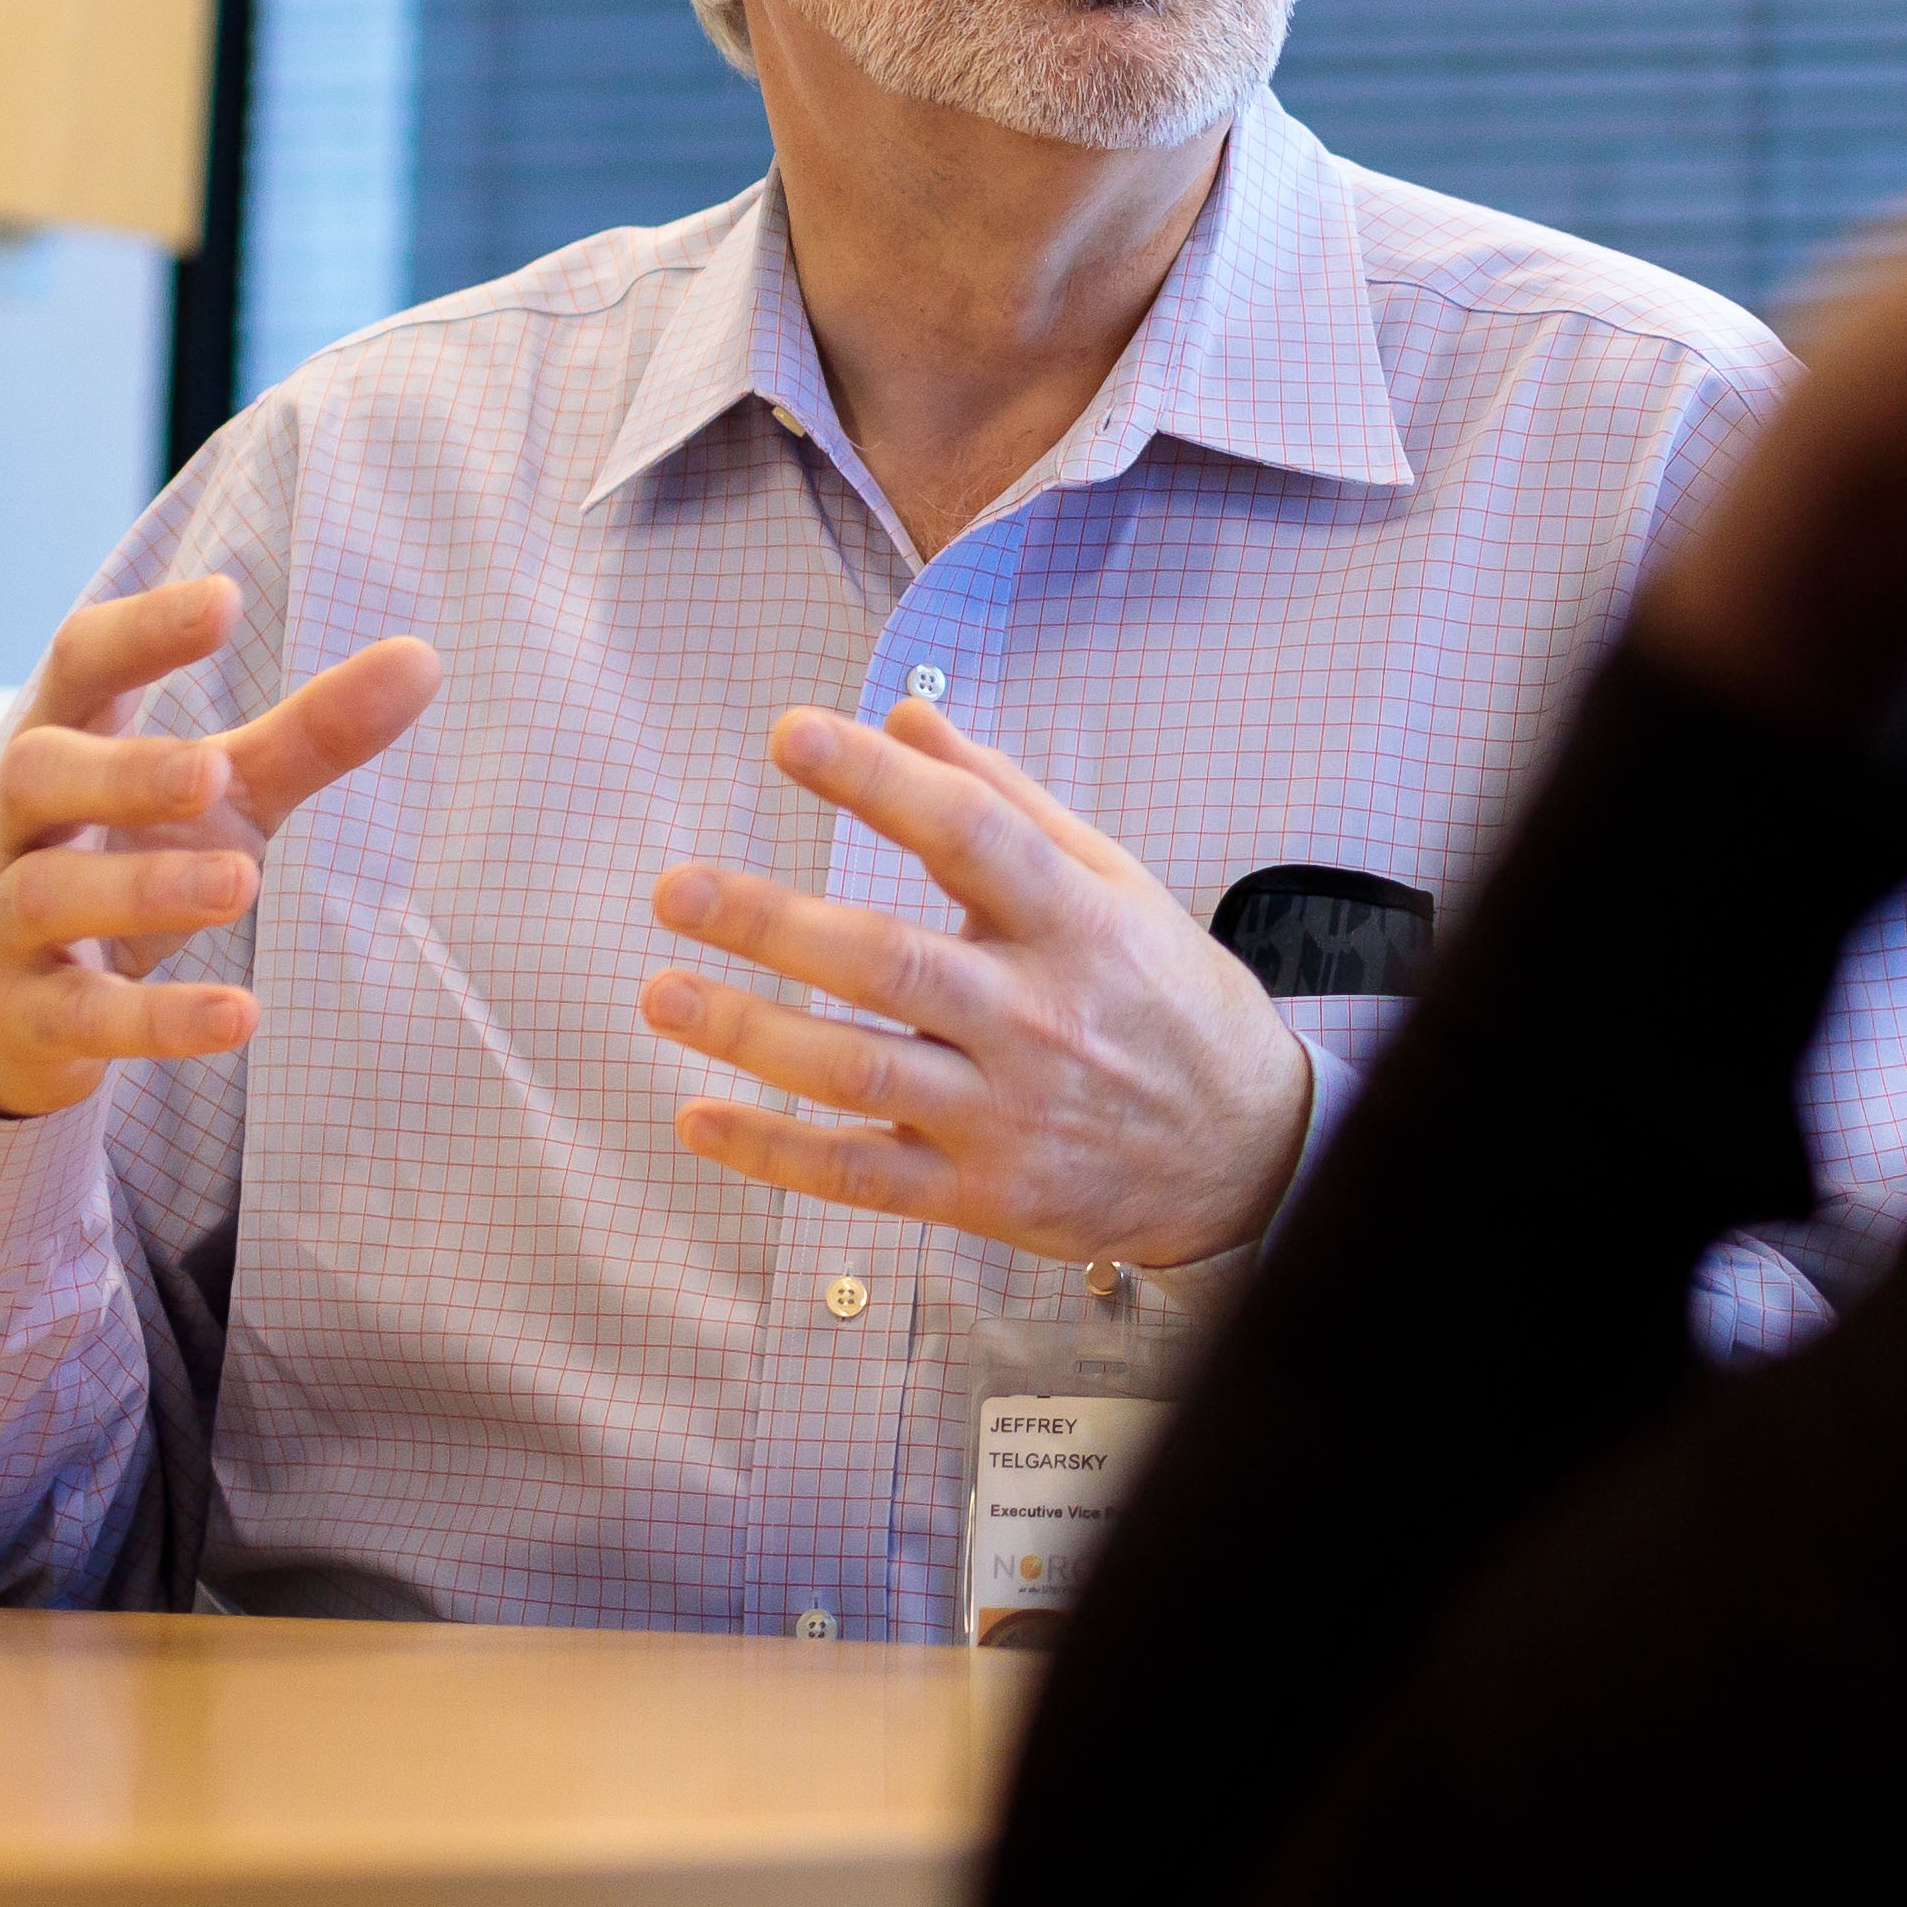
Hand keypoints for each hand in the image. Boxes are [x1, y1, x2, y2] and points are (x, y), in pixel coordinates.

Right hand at [0, 577, 442, 1122]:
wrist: (12, 1009)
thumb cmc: (130, 857)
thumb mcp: (218, 796)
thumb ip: (306, 733)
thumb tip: (423, 657)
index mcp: (65, 743)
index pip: (80, 664)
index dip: (141, 631)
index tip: (224, 602)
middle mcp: (18, 825)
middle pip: (40, 773)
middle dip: (126, 772)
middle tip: (214, 772)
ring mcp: (8, 922)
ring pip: (51, 893)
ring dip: (146, 887)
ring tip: (241, 883)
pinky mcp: (27, 1017)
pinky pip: (82, 1015)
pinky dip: (157, 1019)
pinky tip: (240, 1017)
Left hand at [642, 699, 1320, 1263]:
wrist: (1246, 1154)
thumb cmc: (1166, 1001)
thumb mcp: (1113, 882)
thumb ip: (1005, 799)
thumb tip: (906, 713)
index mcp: (1075, 922)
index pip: (970, 835)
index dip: (877, 782)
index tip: (789, 735)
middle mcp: (1038, 1015)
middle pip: (890, 960)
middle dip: (773, 922)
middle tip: (676, 888)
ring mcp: (1006, 1112)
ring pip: (859, 1068)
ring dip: (749, 1032)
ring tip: (660, 993)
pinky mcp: (979, 1192)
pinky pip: (859, 1173)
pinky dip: (773, 1150)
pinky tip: (697, 1118)